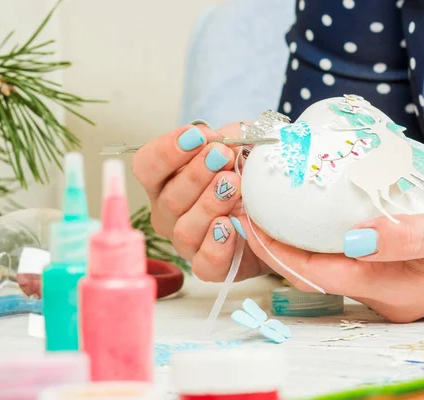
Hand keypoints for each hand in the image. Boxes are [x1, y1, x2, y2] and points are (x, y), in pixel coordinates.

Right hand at [132, 123, 268, 280]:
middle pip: (168, 198)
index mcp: (167, 181)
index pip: (148, 166)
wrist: (275, 213)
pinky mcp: (211, 266)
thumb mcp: (241, 147)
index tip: (197, 136)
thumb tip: (220, 140)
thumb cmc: (249, 176)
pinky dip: (217, 245)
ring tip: (234, 185)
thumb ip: (229, 139)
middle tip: (222, 156)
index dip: (168, 150)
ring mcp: (187, 242)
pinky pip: (205, 263)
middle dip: (196, 174)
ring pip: (185, 229)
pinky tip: (231, 226)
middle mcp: (170, 213)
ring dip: (210, 204)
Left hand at [229, 183, 423, 321]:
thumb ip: (409, 237)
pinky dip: (326, 238)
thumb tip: (356, 237)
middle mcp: (389, 295)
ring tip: (274, 208)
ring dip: (300, 241)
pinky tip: (318, 215)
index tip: (250, 222)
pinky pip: (351, 258)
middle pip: (318, 273)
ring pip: (332, 266)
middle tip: (251, 209)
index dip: (280, 250)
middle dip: (280, 246)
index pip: (320, 272)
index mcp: (397, 289)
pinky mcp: (402, 273)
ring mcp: (395, 287)